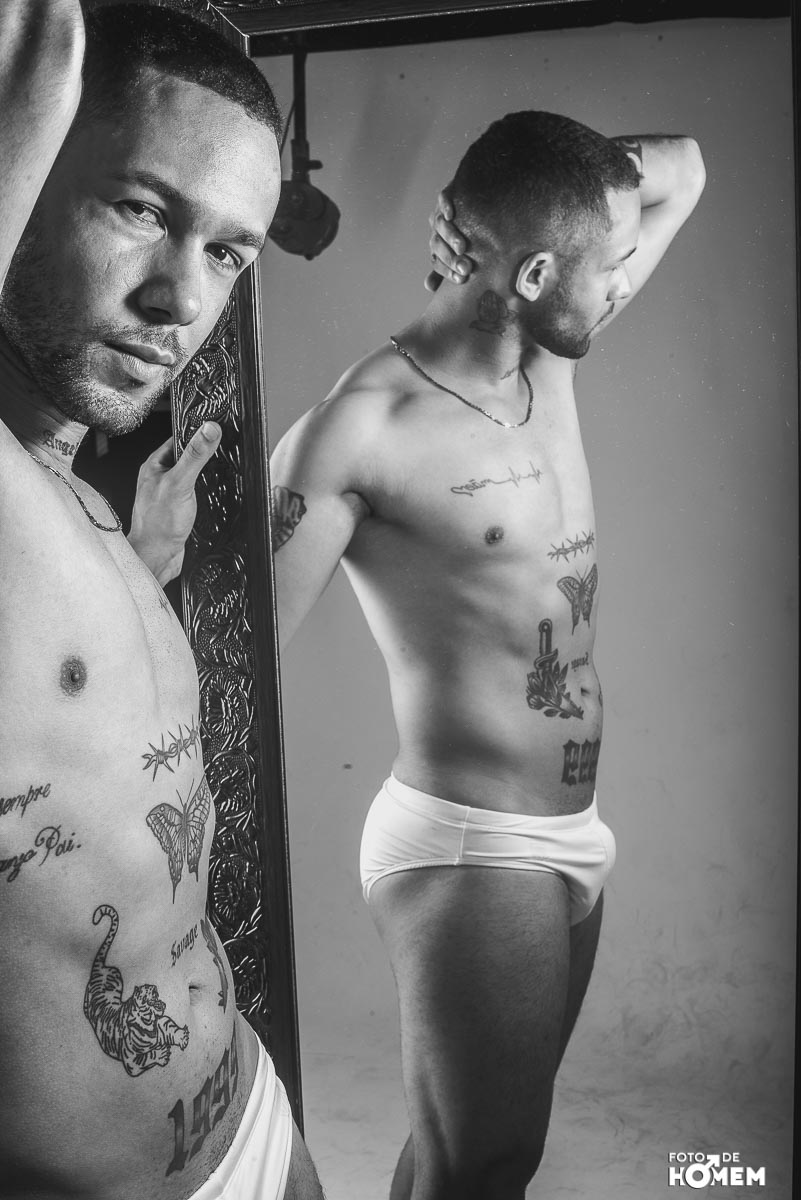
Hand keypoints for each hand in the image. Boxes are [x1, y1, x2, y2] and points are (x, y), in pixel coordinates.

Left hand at [128, 422, 221, 585]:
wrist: (157, 558)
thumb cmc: (158, 524)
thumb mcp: (180, 483)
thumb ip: (195, 456)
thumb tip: (209, 430)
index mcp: (154, 466)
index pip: (178, 439)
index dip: (196, 433)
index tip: (215, 428)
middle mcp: (160, 478)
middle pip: (187, 458)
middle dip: (205, 456)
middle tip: (223, 451)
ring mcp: (170, 494)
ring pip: (193, 477)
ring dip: (207, 476)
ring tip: (221, 473)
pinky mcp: (179, 510)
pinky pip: (195, 494)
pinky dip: (206, 493)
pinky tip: (214, 496)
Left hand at [424, 187, 473, 291]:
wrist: (478, 199)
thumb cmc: (471, 235)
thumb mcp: (459, 253)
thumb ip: (445, 269)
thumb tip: (428, 288)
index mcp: (437, 247)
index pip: (437, 261)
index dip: (447, 271)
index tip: (462, 279)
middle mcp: (436, 230)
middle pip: (438, 245)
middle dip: (450, 258)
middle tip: (466, 268)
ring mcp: (441, 211)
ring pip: (440, 225)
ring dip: (450, 237)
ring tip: (462, 247)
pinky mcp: (448, 193)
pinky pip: (443, 199)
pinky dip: (445, 206)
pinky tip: (451, 215)